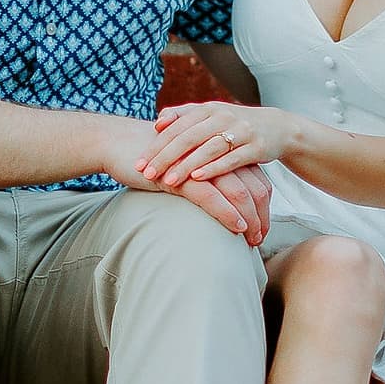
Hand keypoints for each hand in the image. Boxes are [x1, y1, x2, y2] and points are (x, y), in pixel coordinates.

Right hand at [100, 120, 270, 244]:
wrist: (120, 143)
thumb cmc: (155, 158)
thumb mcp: (189, 165)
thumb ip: (208, 176)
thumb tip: (223, 201)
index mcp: (222, 153)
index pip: (258, 181)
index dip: (264, 207)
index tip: (262, 229)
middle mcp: (217, 156)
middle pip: (256, 188)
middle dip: (261, 217)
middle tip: (260, 239)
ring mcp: (201, 164)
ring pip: (239, 193)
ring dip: (250, 220)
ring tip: (252, 240)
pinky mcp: (182, 175)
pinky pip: (212, 196)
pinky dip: (227, 213)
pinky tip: (236, 228)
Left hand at [142, 101, 307, 184]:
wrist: (277, 127)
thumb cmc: (234, 125)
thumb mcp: (211, 115)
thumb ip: (184, 116)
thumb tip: (158, 121)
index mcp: (207, 109)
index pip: (175, 127)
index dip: (155, 145)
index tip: (138, 162)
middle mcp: (222, 117)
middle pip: (188, 137)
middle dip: (165, 157)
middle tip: (146, 173)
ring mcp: (240, 131)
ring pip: (208, 149)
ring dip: (186, 165)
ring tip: (168, 181)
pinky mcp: (256, 147)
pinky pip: (231, 159)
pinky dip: (214, 169)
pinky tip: (197, 179)